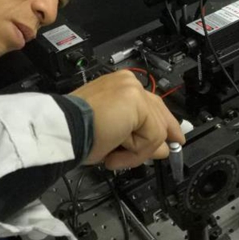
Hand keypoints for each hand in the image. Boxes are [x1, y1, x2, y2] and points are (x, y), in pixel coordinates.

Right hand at [69, 70, 184, 169]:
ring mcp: (132, 89)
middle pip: (158, 112)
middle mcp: (126, 82)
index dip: (164, 123)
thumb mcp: (115, 137)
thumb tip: (164, 148)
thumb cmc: (77, 133)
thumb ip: (139, 136)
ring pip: (155, 128)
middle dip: (159, 138)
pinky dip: (136, 151)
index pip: (150, 103)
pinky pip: (152, 135)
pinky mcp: (135, 101)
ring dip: (137, 151)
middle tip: (167, 151)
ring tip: (114, 157)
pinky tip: (115, 154)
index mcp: (119, 86)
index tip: (175, 138)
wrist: (63, 130)